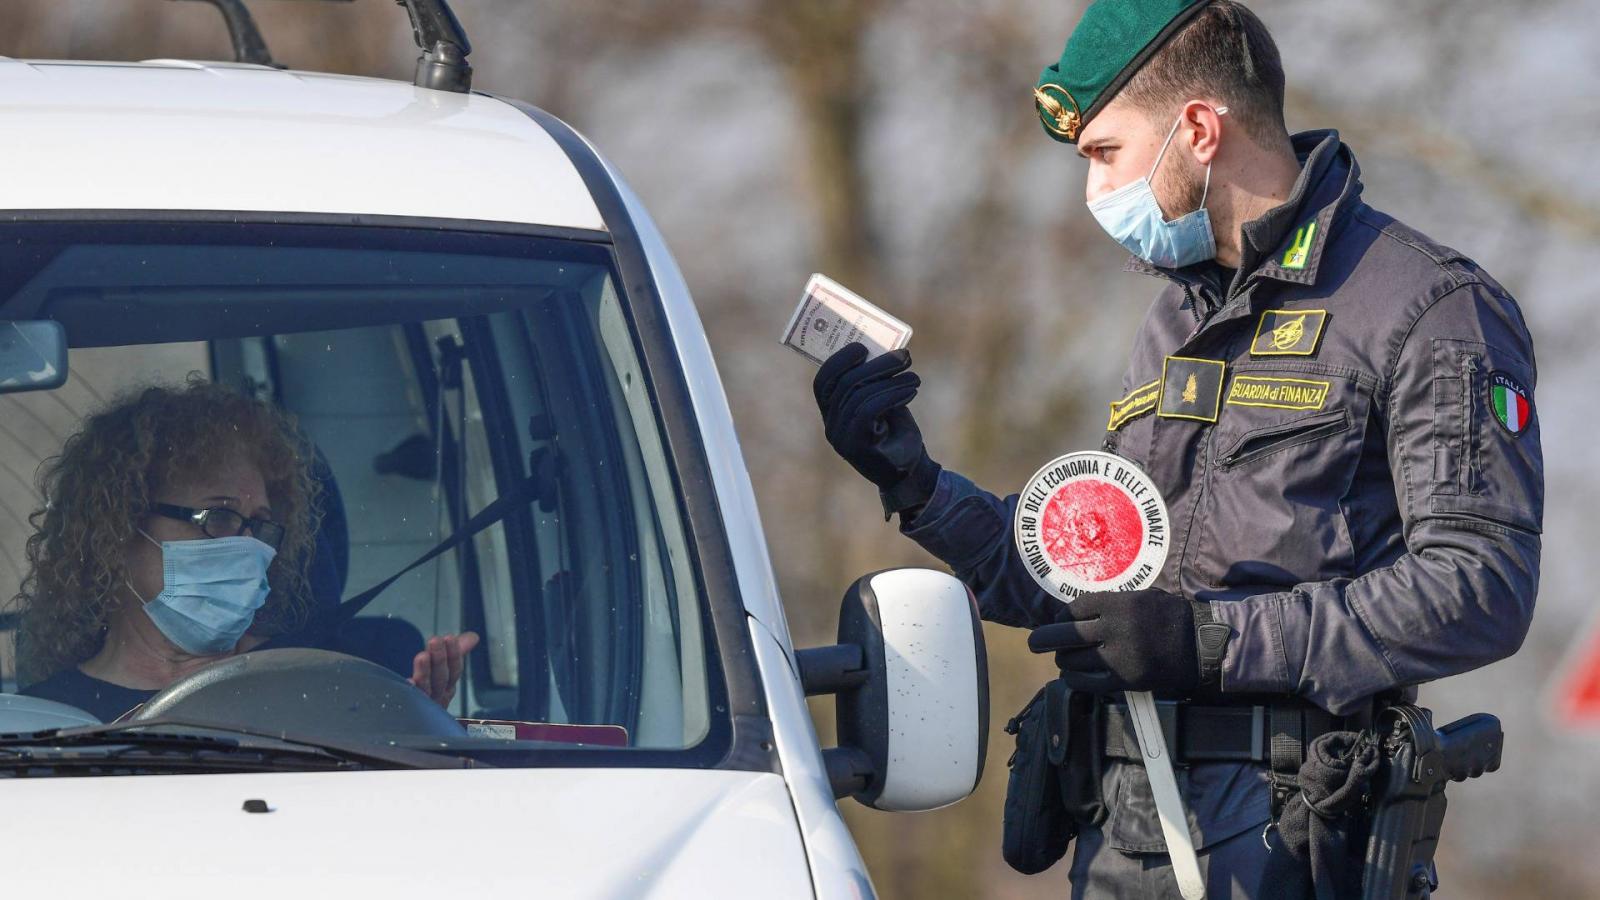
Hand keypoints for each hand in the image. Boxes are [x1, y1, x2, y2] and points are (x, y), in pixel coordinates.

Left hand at [411, 631, 479, 707]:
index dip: (454, 654)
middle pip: (441, 678)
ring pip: (426, 688)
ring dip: (425, 672)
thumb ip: (456, 652)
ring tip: (422, 656)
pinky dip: (410, 691)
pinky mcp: (410, 710)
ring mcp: (424, 705)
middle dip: (439, 658)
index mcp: (448, 686)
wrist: (412, 724)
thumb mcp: (442, 670)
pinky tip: (408, 682)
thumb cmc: (430, 693)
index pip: (455, 669)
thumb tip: (474, 637)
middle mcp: (438, 697)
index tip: (450, 638)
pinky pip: (410, 701)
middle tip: (435, 640)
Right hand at [813, 343, 938, 513]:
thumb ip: (874, 382)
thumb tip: (882, 350)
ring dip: (891, 379)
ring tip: (914, 376)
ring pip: (860, 394)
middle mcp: (831, 425)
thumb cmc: (897, 434)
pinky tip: (912, 390)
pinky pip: (869, 410)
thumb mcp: (884, 403)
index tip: (863, 346)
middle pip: (845, 383)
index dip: (839, 360)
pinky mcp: (855, 446)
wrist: (910, 472)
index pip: (823, 381)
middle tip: (904, 355)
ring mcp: (840, 437)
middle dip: (876, 364)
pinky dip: (893, 394)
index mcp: (832, 413)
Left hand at [1026, 589, 1200, 692]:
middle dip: (1043, 639)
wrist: (1199, 645)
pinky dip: (1074, 679)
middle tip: (1034, 642)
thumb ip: (1109, 603)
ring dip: (1063, 660)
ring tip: (1064, 658)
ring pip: (1072, 660)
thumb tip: (1073, 612)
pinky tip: (1073, 675)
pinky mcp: (1124, 681)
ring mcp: (1119, 657)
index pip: (1074, 609)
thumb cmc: (1167, 616)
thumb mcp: (1141, 597)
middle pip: (1065, 635)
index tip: (1059, 621)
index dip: (1061, 616)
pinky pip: (1086, 683)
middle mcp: (1116, 629)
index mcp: (1119, 604)